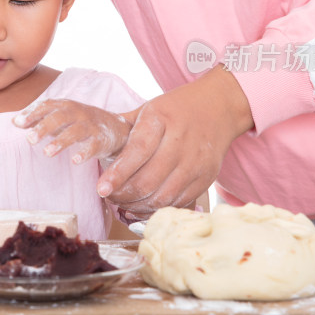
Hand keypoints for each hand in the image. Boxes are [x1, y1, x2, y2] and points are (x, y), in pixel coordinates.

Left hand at [13, 99, 134, 163]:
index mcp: (66, 106)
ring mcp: (91, 126)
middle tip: (30, 139)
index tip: (18, 123)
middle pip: (60, 117)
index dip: (33, 113)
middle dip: (44, 127)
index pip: (47, 106)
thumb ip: (39, 118)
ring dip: (61, 141)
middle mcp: (78, 113)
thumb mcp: (61, 116)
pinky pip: (93, 146)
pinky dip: (85, 152)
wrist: (117, 127)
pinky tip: (75, 160)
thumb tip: (15, 121)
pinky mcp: (102, 139)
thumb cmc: (80, 122)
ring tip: (47, 153)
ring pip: (75, 131)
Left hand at [97, 65, 253, 219]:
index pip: (137, 152)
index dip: (118, 174)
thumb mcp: (148, 108)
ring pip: (162, 196)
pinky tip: (143, 205)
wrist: (220, 106)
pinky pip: (178, 201)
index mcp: (161, 119)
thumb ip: (123, 127)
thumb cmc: (176, 108)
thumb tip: (95, 143)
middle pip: (148, 180)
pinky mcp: (206, 178)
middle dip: (123, 195)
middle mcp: (181, 142)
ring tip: (122, 202)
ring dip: (137, 205)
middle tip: (108, 195)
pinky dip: (157, 208)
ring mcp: (196, 162)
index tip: (101, 188)